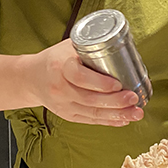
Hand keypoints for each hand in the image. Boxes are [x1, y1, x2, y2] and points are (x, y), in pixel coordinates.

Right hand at [25, 39, 143, 126]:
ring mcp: (63, 105)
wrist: (32, 78)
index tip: (118, 83)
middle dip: (115, 101)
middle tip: (134, 98)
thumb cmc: (56, 59)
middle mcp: (60, 88)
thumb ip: (91, 47)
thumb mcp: (69, 47)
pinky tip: (124, 120)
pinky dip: (109, 121)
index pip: (80, 77)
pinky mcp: (68, 115)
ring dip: (117, 114)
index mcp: (60, 67)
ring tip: (136, 112)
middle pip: (90, 99)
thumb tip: (124, 46)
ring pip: (92, 113)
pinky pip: (90, 120)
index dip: (100, 83)